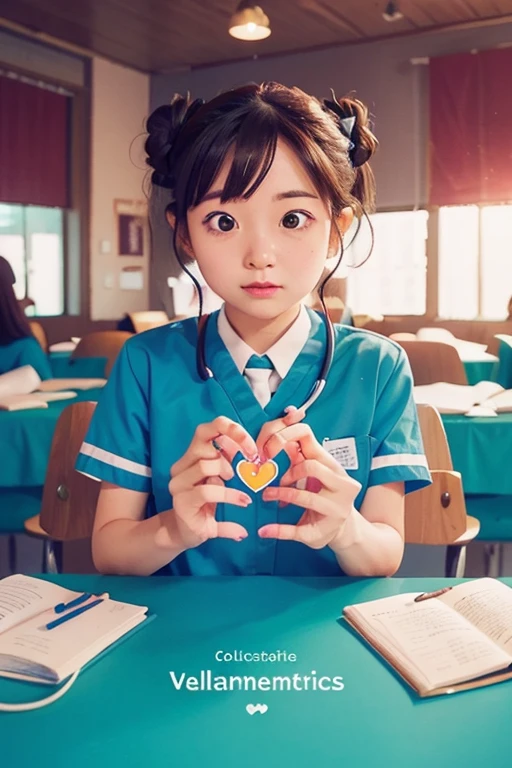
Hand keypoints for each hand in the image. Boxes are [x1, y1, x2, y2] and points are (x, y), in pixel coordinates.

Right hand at [169, 417, 257, 550]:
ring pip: (205, 465)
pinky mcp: (182, 502)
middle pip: (204, 440)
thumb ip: (231, 464)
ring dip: (228, 472)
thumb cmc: (207, 505)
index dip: (231, 430)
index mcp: (191, 457)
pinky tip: (243, 501)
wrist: (186, 533)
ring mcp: (179, 484)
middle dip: (233, 446)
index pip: (207, 429)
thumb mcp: (222, 481)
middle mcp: (181, 466)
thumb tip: (253, 454)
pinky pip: (208, 491)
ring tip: (240, 486)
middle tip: (251, 460)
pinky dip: (231, 495)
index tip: (251, 446)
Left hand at [258, 422, 360, 548]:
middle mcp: (340, 484)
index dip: (282, 436)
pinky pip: (296, 530)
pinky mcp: (324, 531)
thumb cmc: (323, 494)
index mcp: (331, 464)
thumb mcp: (315, 472)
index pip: (307, 435)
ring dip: (280, 495)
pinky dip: (277, 530)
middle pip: (311, 466)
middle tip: (271, 479)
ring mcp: (336, 509)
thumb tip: (270, 435)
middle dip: (287, 473)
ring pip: (305, 497)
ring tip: (267, 496)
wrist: (343, 529)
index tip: (266, 450)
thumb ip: (297, 455)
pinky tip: (265, 531)